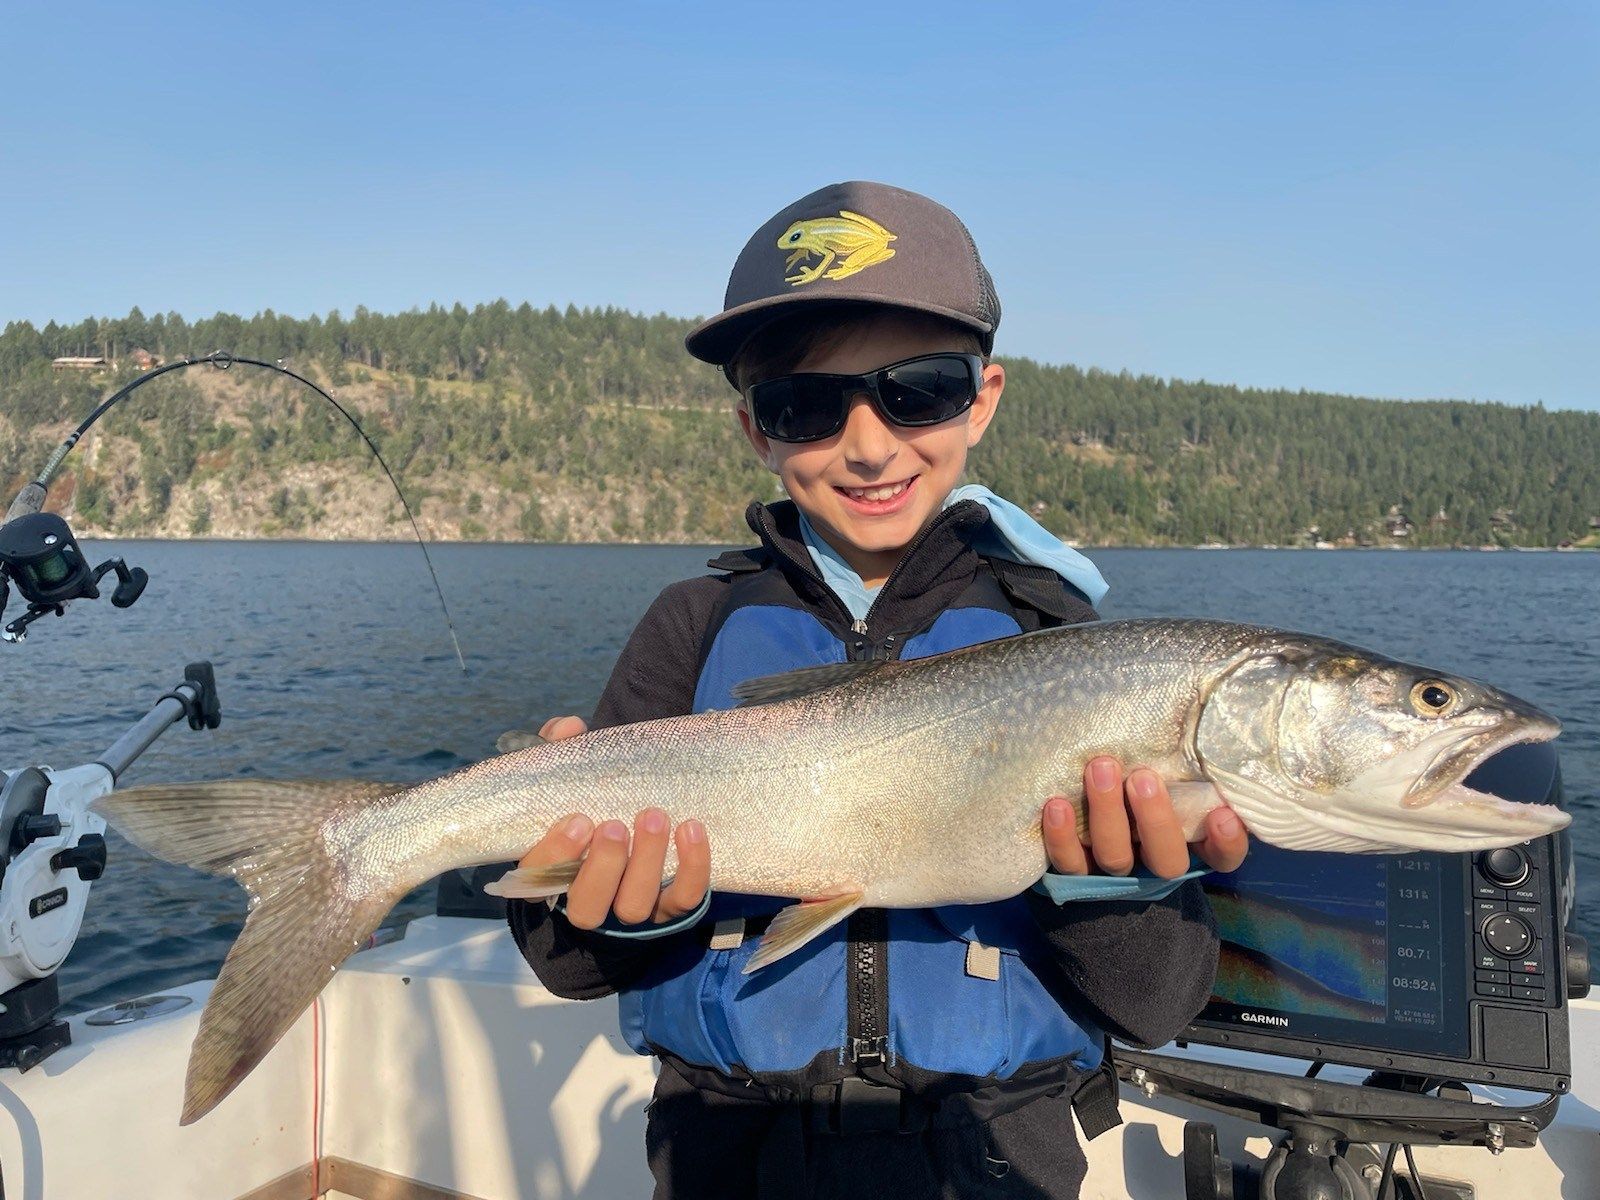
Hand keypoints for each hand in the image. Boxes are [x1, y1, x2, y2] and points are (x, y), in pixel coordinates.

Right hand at [516, 715, 710, 928]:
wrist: (630, 828)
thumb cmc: (590, 804)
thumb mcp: (568, 777)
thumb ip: (558, 750)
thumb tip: (568, 728)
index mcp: (551, 874)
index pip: (540, 879)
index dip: (556, 854)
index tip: (577, 819)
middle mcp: (588, 901)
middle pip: (587, 907)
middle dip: (603, 866)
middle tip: (615, 825)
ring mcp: (630, 908)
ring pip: (634, 905)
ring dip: (646, 863)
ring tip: (655, 816)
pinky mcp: (670, 906)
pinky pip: (684, 898)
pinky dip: (692, 868)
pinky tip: (691, 828)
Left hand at [1042, 757, 1247, 879]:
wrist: (1082, 813)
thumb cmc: (1136, 781)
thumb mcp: (1167, 774)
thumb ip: (1184, 764)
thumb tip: (1197, 722)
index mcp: (1188, 844)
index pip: (1222, 856)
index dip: (1226, 843)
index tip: (1222, 814)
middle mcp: (1154, 863)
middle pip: (1166, 861)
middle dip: (1155, 819)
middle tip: (1143, 777)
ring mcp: (1114, 872)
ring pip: (1116, 857)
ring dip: (1107, 814)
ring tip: (1100, 768)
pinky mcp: (1075, 871)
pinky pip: (1068, 862)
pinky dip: (1061, 837)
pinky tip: (1057, 806)